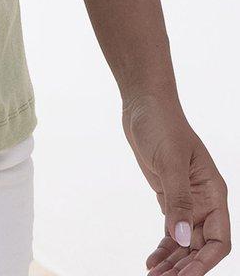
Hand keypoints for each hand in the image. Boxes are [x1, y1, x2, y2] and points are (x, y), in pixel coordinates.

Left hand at [121, 88, 230, 274]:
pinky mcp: (169, 198)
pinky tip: (151, 263)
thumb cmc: (162, 124)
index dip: (204, 262)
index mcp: (214, 193)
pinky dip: (163, 249)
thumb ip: (177, 200)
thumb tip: (180, 238)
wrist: (143, 104)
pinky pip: (170, 232)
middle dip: (185, 268)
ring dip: (172, 263)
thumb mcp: (171, 161)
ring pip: (184, 244)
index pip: (219, 240)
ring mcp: (186, 201)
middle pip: (200, 248)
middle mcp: (204, 201)